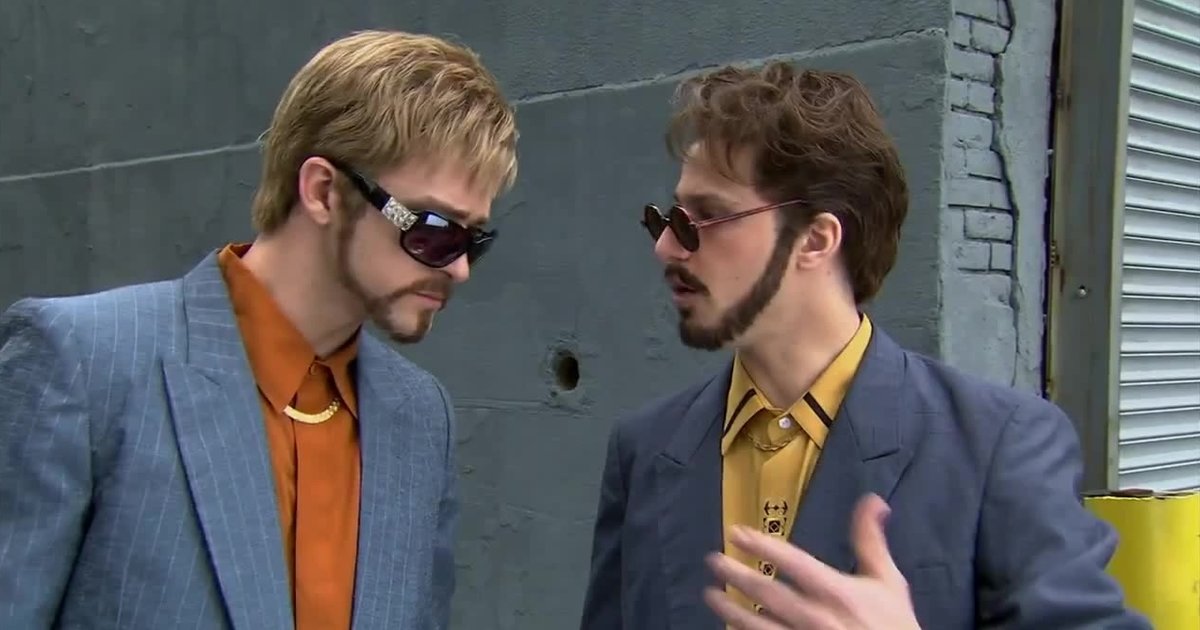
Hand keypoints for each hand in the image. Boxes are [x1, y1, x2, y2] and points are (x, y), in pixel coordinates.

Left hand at [703, 493, 919, 629]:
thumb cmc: (892, 625)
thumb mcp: (888, 581)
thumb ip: (870, 541)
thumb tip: (871, 501)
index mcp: (836, 591)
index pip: (792, 562)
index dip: (762, 545)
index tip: (737, 533)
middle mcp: (815, 616)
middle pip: (766, 592)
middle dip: (736, 574)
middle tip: (712, 560)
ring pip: (757, 623)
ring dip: (730, 608)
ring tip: (710, 595)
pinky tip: (730, 626)